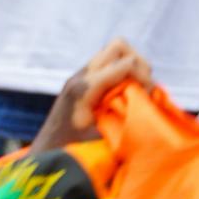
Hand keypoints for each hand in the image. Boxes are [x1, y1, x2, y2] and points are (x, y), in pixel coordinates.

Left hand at [30, 38, 152, 150]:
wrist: (47, 152)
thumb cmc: (73, 150)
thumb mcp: (101, 139)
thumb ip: (125, 121)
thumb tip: (152, 106)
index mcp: (86, 88)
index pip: (126, 64)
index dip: (145, 77)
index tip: (150, 96)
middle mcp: (82, 76)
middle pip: (119, 46)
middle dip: (138, 64)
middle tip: (143, 88)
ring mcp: (79, 75)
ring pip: (113, 51)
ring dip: (129, 66)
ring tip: (135, 90)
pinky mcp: (80, 80)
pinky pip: (105, 64)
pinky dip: (119, 72)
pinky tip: (122, 94)